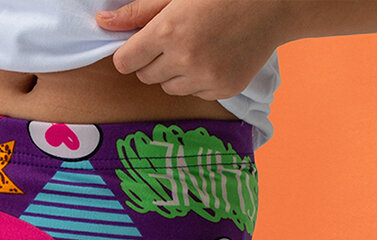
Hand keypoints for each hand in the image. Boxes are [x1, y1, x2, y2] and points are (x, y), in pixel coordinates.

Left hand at [96, 0, 285, 99]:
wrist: (274, 3)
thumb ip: (138, 12)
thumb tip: (101, 22)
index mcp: (168, 31)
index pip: (124, 62)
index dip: (129, 53)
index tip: (140, 45)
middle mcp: (184, 59)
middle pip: (145, 77)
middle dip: (152, 61)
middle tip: (174, 39)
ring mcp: (205, 78)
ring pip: (168, 88)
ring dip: (174, 73)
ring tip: (197, 46)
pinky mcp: (222, 90)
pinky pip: (194, 94)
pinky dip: (197, 80)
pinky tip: (214, 57)